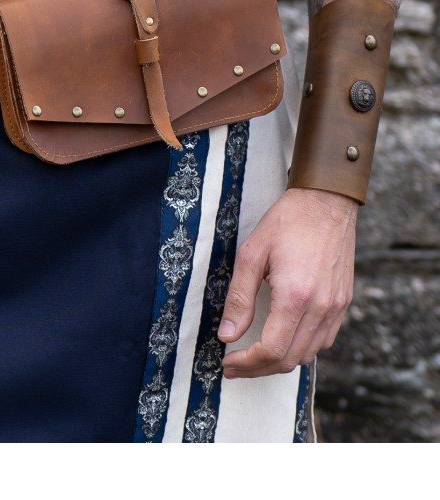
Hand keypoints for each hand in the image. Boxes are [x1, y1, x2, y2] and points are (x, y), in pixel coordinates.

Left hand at [218, 188, 357, 377]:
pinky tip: (284, 338)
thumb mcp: (252, 253)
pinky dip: (301, 348)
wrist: (327, 201)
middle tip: (235, 365)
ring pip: (308, 354)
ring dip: (280, 361)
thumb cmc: (288, 221)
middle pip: (289, 359)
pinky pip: (323, 340)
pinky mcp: (344, 302)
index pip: (272, 351)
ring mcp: (336, 307)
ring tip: (255, 355)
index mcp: (296, 296)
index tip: (227, 362)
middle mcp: (320, 307)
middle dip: (258, 368)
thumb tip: (227, 335)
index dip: (246, 364)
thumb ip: (239, 298)